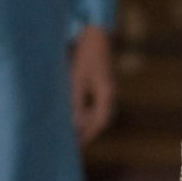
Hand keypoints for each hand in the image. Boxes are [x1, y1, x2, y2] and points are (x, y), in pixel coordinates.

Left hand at [70, 26, 115, 144]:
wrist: (96, 34)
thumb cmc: (85, 54)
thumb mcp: (77, 79)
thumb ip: (76, 102)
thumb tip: (74, 124)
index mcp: (107, 94)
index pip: (99, 123)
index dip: (88, 136)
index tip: (75, 146)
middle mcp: (110, 94)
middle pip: (100, 120)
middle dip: (86, 132)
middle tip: (71, 143)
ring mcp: (107, 90)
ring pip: (98, 113)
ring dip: (86, 122)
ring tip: (70, 131)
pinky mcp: (102, 85)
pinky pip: (95, 104)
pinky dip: (85, 112)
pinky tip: (73, 114)